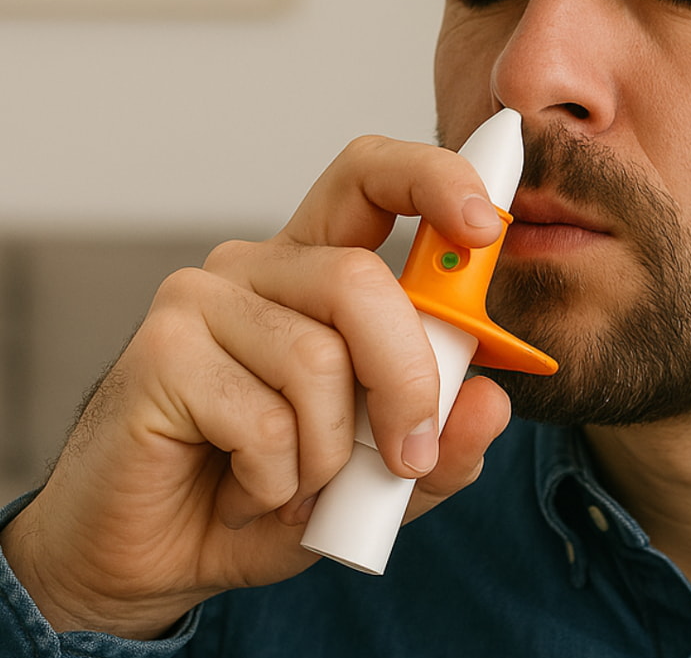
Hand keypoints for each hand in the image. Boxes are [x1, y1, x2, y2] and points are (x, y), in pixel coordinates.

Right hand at [0, 136, 511, 639]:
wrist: (155, 557)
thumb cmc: (264, 493)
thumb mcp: (378, 481)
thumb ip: (441, 446)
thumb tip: (491, 404)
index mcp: (317, 272)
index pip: (370, 179)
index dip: (431, 179)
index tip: (483, 222)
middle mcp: (258, 269)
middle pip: (359, 280)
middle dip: (406, 380)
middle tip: (409, 456)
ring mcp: (201, 301)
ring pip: (318, 359)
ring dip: (330, 453)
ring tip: (293, 483)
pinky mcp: (160, 351)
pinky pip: (265, 418)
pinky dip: (278, 479)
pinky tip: (245, 492)